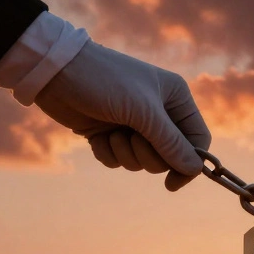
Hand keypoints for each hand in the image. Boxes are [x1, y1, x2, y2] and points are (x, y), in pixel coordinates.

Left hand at [34, 41, 209, 190]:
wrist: (54, 71)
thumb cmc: (104, 81)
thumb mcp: (143, 112)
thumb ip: (171, 143)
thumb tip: (195, 169)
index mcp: (176, 98)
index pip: (198, 140)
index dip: (190, 163)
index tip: (173, 182)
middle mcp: (159, 112)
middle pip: (171, 156)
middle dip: (148, 155)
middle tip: (132, 140)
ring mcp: (134, 124)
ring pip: (143, 162)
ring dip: (125, 154)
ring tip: (111, 133)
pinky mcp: (111, 134)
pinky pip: (119, 161)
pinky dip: (108, 153)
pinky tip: (96, 135)